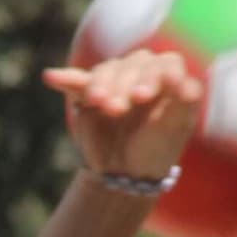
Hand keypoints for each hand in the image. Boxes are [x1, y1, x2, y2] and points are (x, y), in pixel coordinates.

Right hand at [39, 45, 207, 188]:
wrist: (126, 173)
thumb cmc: (156, 148)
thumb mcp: (175, 129)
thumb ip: (184, 103)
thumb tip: (185, 82)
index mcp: (167, 77)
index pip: (163, 64)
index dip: (153, 76)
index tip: (143, 97)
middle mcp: (140, 73)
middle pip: (132, 65)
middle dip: (123, 85)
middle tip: (118, 109)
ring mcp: (113, 81)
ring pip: (106, 72)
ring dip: (100, 85)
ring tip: (99, 104)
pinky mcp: (88, 92)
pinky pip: (76, 81)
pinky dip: (64, 78)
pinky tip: (51, 77)